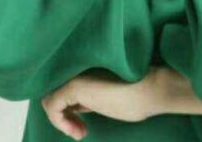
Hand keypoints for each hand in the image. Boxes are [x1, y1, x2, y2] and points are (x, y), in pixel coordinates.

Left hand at [41, 67, 159, 139]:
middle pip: (54, 92)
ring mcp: (75, 76)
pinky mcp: (74, 86)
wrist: (151, 88)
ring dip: (62, 121)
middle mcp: (77, 68)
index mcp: (85, 69)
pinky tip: (78, 131)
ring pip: (51, 99)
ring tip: (80, 132)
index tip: (83, 126)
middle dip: (64, 116)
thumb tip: (74, 106)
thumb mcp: (107, 98)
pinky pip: (53, 106)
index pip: (63, 87)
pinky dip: (60, 122)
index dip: (68, 109)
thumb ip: (90, 97)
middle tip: (81, 131)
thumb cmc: (137, 94)